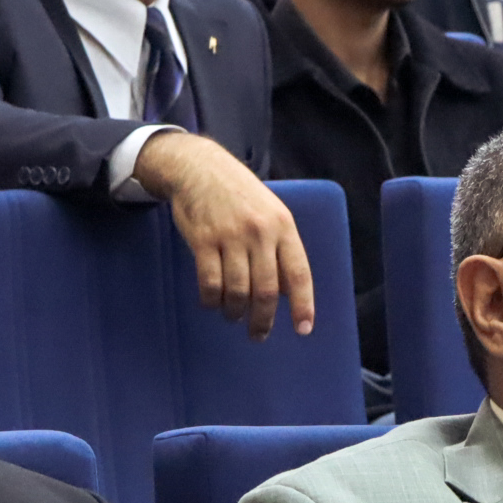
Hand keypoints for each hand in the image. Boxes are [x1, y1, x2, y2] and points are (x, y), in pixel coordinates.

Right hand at [132, 130, 314, 338]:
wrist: (200, 167)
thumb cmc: (240, 195)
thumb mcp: (271, 213)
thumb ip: (280, 249)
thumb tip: (288, 293)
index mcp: (283, 226)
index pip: (299, 274)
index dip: (302, 305)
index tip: (303, 329)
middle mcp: (260, 232)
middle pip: (266, 290)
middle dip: (263, 320)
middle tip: (258, 335)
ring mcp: (231, 236)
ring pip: (237, 291)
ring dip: (235, 312)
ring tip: (233, 316)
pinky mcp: (203, 240)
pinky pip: (210, 283)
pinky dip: (212, 300)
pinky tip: (212, 303)